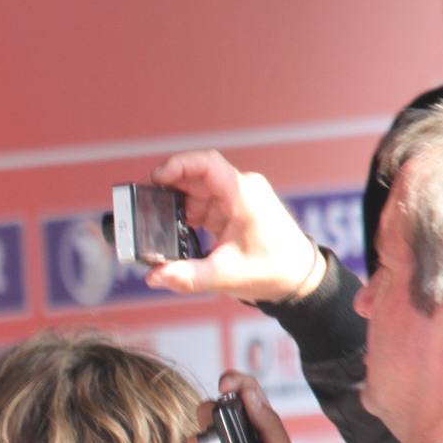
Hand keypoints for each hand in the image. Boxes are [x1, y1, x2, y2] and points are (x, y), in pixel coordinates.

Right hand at [143, 150, 322, 302]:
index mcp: (243, 194)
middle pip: (194, 176)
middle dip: (167, 189)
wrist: (299, 279)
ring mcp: (234, 199)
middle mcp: (239, 190)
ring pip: (194, 191)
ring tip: (156, 225)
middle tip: (143, 205)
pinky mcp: (230, 211)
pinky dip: (184, 217)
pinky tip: (174, 232)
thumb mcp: (226, 275)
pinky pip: (200, 204)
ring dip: (174, 207)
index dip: (176, 166)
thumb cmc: (274, 270)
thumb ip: (188, 276)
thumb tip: (155, 276)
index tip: (154, 180)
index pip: (206, 163)